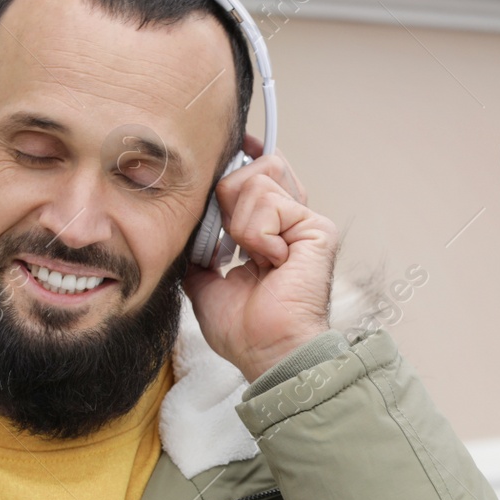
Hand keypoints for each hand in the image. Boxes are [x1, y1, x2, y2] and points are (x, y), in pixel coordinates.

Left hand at [182, 133, 337, 382]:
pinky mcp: (316, 229)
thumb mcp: (204, 280)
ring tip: (250, 256)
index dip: (243, 157)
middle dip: (227, 198)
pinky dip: (255, 234)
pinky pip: (267, 203)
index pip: (259, 172)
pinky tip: (269, 262)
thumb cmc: (244, 329)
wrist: (267, 352)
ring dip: (239, 221)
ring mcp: (305, 222)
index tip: (233, 146)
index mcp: (270, 230)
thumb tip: (183, 218)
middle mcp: (290, 221)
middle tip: (230, 244)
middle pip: (256, 166)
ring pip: (257, 178)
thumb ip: (200, 246)